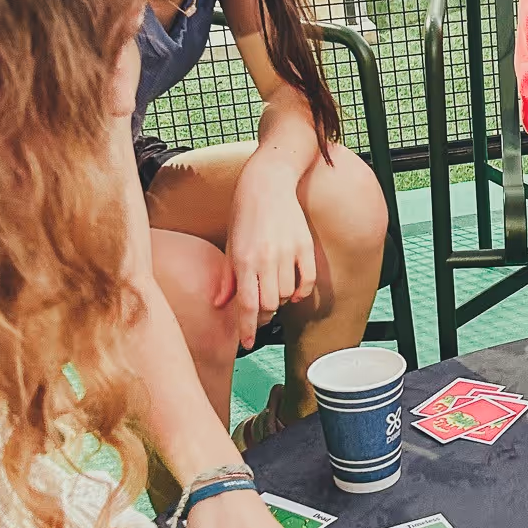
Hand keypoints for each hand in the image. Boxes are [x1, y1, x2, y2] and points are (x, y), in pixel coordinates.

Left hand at [217, 153, 317, 350]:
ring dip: (281, 301)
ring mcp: (288, 253)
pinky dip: (301, 292)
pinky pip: (307, 281)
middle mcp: (266, 259)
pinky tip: (293, 291)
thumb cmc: (245, 213)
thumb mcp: (230, 244)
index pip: (246, 305)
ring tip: (274, 293)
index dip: (247, 329)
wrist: (268, 183)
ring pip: (287, 295)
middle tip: (260, 316)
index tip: (248, 343)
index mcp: (243, 260)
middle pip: (269, 305)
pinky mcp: (305, 246)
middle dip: (264, 317)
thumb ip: (227, 278)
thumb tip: (220, 305)